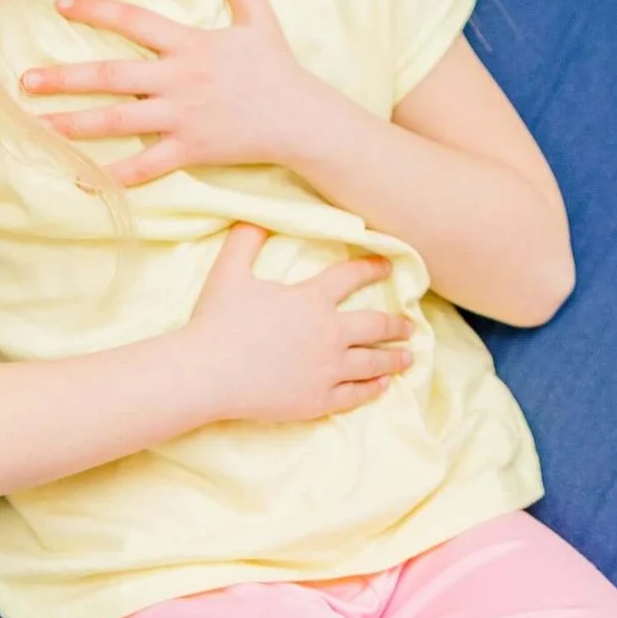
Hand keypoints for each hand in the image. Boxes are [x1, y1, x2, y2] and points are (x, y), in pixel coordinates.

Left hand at [20, 0, 337, 184]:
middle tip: (25, 79)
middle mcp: (181, 80)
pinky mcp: (191, 150)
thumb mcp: (260, 19)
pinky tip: (81, 179)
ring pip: (118, 121)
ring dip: (75, 124)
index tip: (59, 4)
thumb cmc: (278, 68)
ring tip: (38, 124)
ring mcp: (183, 118)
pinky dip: (113, 176)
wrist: (302, 119)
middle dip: (66, 78)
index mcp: (192, 45)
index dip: (95, 11)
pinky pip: (146, 166)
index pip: (134, 22)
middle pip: (112, 77)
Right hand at [182, 224, 412, 423]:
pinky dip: (372, 388)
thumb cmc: (217, 322)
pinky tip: (382, 385)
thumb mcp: (229, 272)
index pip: (351, 277)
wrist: (206, 373)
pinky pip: (354, 395)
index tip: (389, 268)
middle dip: (397, 324)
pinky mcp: (317, 400)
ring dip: (394, 358)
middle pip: (375, 325)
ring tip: (408, 356)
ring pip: (372, 362)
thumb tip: (254, 217)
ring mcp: (326, 370)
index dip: (372, 269)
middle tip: (410, 325)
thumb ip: (245, 241)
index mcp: (312, 300)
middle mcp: (329, 334)